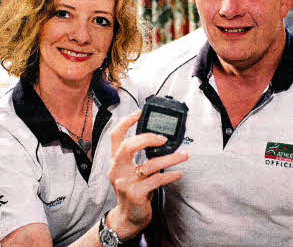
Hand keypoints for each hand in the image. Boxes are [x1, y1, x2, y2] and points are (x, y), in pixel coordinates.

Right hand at [107, 112, 188, 240]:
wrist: (128, 218)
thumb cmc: (132, 190)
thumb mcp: (128, 171)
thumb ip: (135, 156)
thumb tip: (158, 139)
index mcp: (115, 160)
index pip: (115, 135)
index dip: (126, 122)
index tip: (140, 113)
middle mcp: (117, 169)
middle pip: (128, 146)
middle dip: (147, 138)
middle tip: (163, 138)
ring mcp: (125, 182)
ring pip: (149, 164)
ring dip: (171, 158)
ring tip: (184, 155)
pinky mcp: (136, 194)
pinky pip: (157, 180)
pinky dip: (171, 175)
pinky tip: (178, 173)